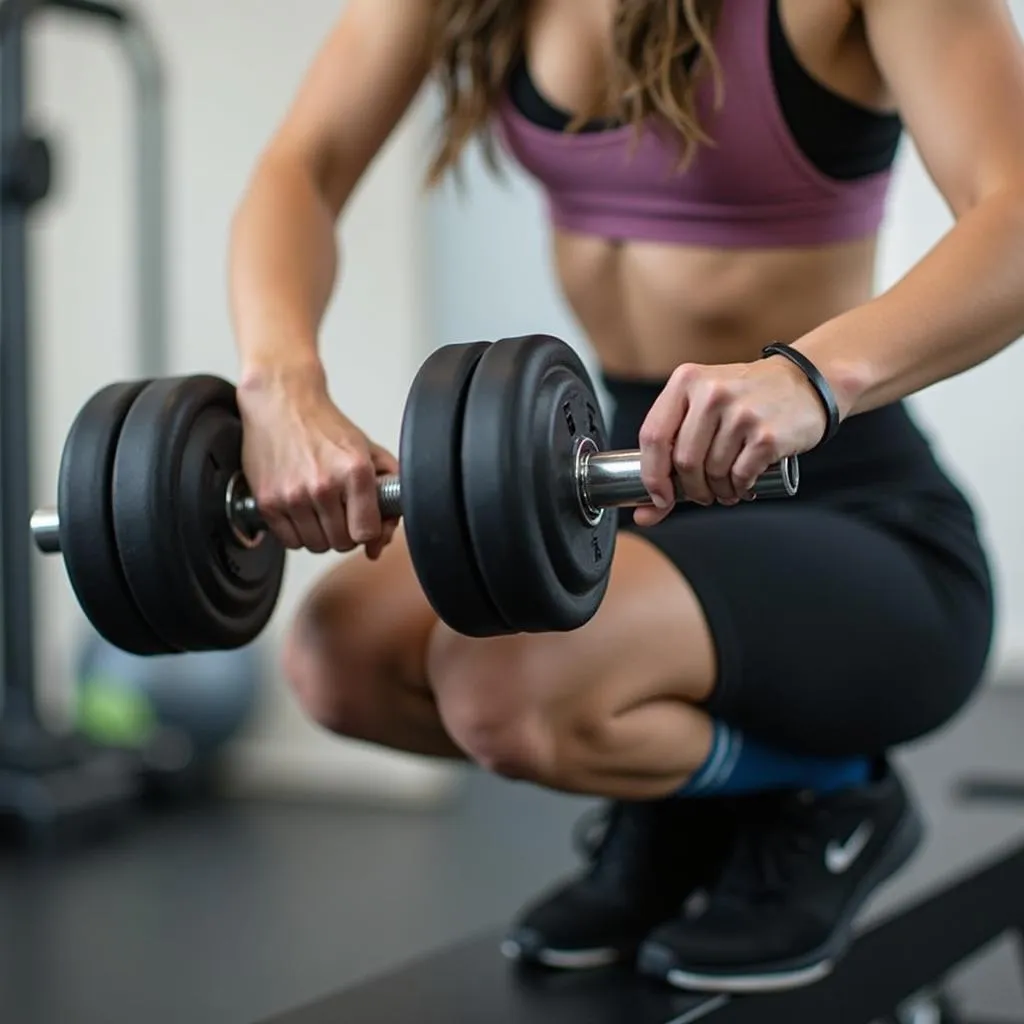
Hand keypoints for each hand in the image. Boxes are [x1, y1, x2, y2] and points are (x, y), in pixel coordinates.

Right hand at [236, 363, 398, 557]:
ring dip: (321, 534)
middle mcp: (323, 485)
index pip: (367, 532)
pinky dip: (297, 533)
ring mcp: (293, 496)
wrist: (281, 401)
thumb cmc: (325, 426)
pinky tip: (300, 511)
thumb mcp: (370, 450)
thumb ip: (388, 494)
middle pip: (341, 543)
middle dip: (345, 533)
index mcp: (355, 471)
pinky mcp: (268, 502)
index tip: (363, 522)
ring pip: (316, 545)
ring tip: (319, 509)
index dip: (368, 532)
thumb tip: (380, 542)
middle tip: (340, 512)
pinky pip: (289, 541)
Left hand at [635, 356, 826, 525]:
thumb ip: (671, 448)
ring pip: (712, 473)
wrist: (806, 383)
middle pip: (683, 461)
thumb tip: (644, 513)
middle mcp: (712, 392)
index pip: (652, 436)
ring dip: (717, 491)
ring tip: (727, 487)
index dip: (652, 475)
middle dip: (690, 489)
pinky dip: (739, 489)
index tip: (660, 497)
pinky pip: (740, 477)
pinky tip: (744, 485)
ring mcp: (741, 413)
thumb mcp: (703, 405)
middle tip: (703, 494)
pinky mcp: (767, 434)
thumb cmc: (746, 399)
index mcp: (686, 381)